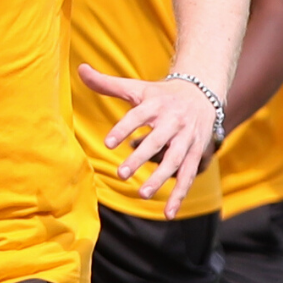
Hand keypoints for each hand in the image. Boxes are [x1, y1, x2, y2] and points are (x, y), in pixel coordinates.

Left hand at [77, 65, 222, 215]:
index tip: (108, 143)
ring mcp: (186, 140)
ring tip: (142, 193)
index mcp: (155, 105)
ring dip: (160, 179)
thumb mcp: (137, 87)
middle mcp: (172, 122)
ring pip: (174, 161)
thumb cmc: (161, 94)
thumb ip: (108, 83)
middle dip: (140, 158)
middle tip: (121, 174)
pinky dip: (179, 195)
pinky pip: (187, 177)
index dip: (123, 129)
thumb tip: (80, 68)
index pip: (137, 116)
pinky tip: (168, 214)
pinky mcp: (194, 154)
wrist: (202, 94)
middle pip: (157, 141)